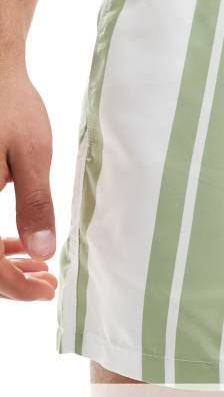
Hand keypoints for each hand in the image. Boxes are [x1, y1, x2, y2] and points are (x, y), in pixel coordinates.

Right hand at [0, 68, 56, 298]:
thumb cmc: (9, 104)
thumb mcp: (32, 155)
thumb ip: (35, 204)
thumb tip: (43, 251)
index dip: (14, 287)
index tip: (46, 292)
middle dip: (8, 280)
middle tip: (46, 284)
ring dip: (1, 262)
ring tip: (38, 268)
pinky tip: (19, 242)